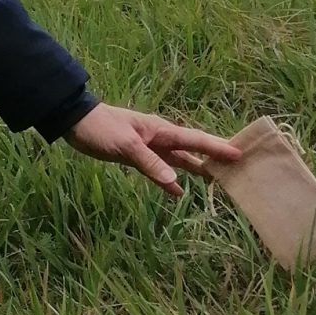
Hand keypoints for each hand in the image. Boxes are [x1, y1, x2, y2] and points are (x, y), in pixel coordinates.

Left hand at [66, 102, 245, 199]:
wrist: (76, 122)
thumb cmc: (101, 128)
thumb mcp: (125, 146)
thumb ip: (149, 163)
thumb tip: (175, 184)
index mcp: (161, 131)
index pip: (195, 140)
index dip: (217, 148)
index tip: (239, 154)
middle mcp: (160, 138)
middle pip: (192, 149)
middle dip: (213, 157)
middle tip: (237, 168)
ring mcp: (149, 148)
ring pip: (178, 160)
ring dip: (195, 169)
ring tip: (216, 180)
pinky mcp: (137, 157)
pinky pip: (160, 169)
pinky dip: (170, 181)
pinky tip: (179, 192)